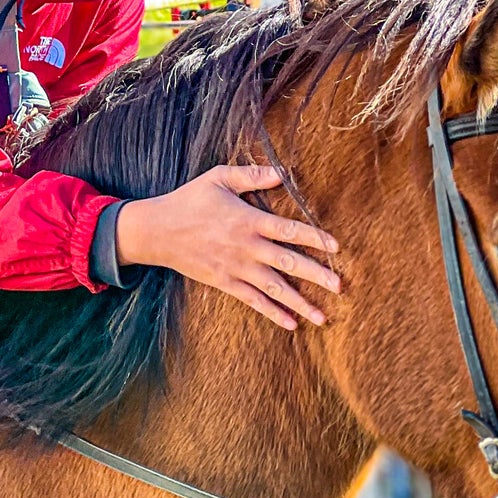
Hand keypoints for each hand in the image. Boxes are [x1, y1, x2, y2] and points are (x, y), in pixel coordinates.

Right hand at [115, 164, 338, 330]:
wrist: (157, 231)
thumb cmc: (190, 200)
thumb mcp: (218, 178)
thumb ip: (251, 175)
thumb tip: (282, 173)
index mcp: (248, 219)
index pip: (289, 230)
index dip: (314, 237)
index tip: (336, 247)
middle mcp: (246, 247)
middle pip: (288, 262)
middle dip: (316, 275)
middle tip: (340, 286)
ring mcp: (236, 268)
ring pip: (274, 288)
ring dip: (300, 302)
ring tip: (323, 317)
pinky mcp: (225, 283)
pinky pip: (253, 301)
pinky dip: (273, 313)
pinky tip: (292, 324)